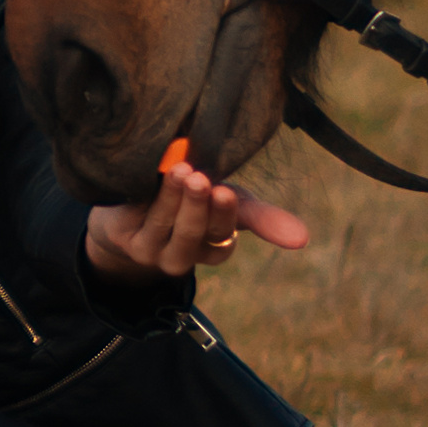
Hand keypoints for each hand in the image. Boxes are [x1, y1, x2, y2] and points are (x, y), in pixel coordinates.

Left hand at [84, 154, 311, 283]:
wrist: (132, 202)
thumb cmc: (190, 199)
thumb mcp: (227, 202)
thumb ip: (261, 216)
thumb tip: (304, 239)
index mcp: (212, 248)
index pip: (222, 239)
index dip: (225, 217)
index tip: (226, 191)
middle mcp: (182, 256)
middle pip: (193, 235)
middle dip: (199, 207)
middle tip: (203, 179)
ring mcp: (151, 250)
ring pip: (164, 226)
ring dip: (173, 198)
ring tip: (182, 170)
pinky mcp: (123, 239)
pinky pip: (138, 219)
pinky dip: (148, 197)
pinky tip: (154, 175)